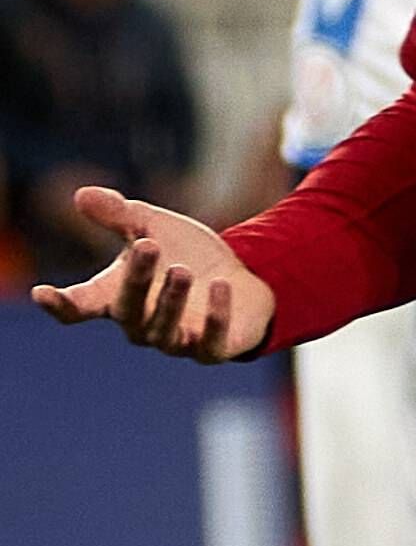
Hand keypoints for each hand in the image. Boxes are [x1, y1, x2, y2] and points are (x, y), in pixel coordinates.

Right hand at [30, 184, 275, 359]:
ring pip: (164, 329)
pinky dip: (215, 318)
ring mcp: (176, 341)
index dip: (60, 303)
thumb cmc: (186, 255)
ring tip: (183, 269)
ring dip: (172, 299)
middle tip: (147, 245)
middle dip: (136, 279)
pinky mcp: (212, 350)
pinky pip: (210, 343)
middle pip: (128, 309)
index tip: (42, 293)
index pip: (78, 307)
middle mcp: (140, 324)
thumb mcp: (154, 228)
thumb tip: (82, 194)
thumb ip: (119, 216)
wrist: (243, 281)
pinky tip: (221, 285)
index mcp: (116, 297)